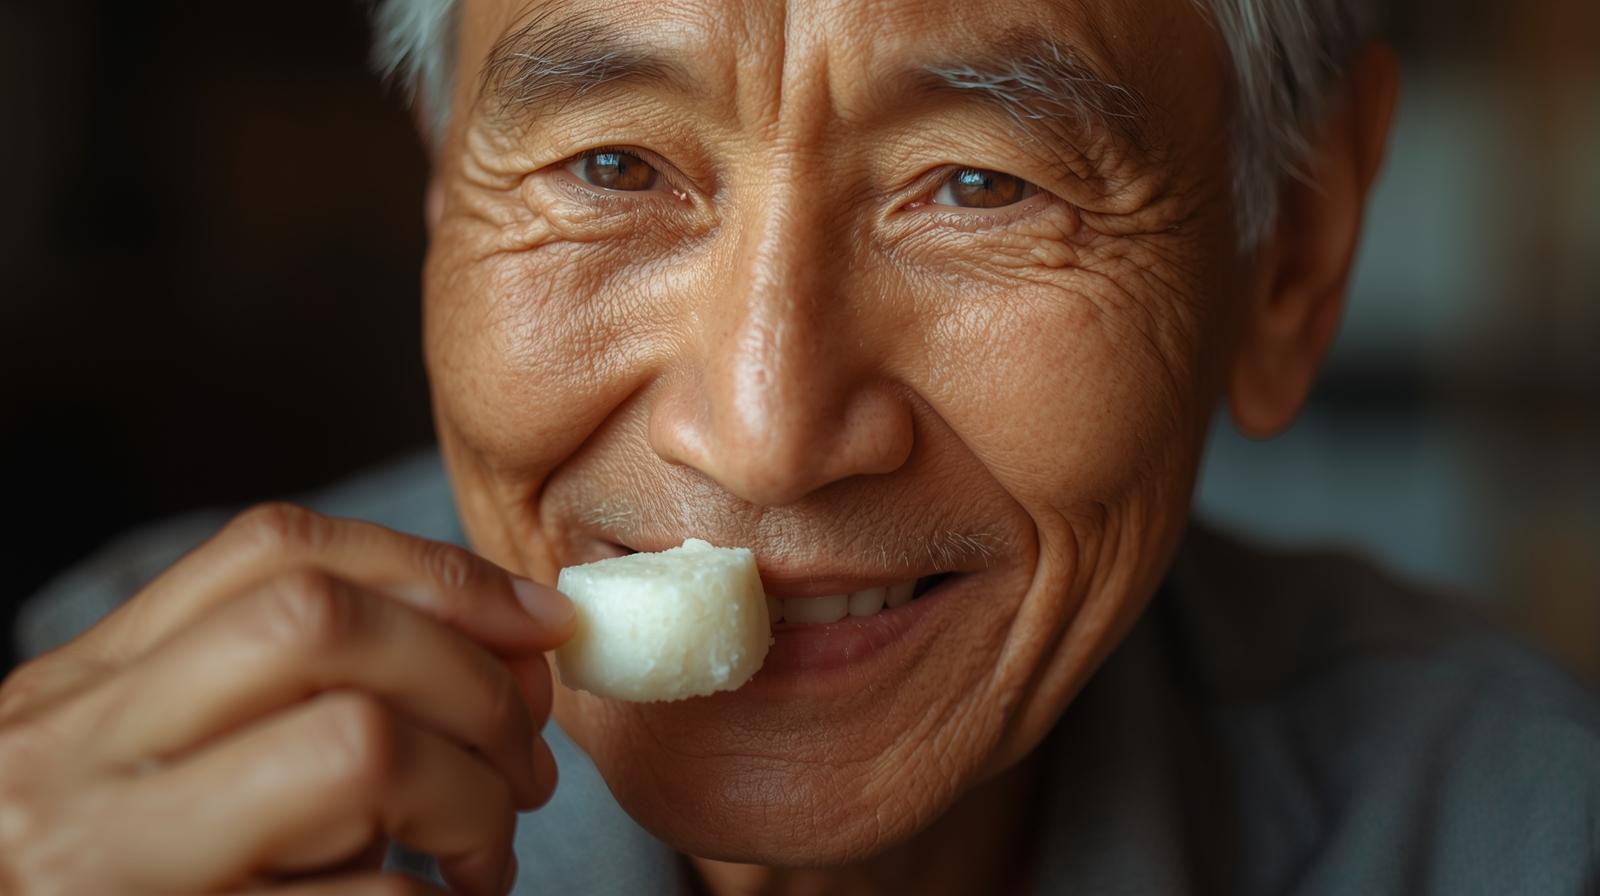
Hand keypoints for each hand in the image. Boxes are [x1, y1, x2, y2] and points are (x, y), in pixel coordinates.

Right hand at [0, 503, 574, 894]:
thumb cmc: (124, 882)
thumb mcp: (162, 765)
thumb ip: (293, 699)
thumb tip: (514, 661)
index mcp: (85, 685)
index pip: (276, 551)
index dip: (438, 571)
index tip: (537, 622)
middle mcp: (74, 753)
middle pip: (321, 624)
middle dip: (471, 678)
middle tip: (525, 759)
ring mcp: (107, 861)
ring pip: (356, 748)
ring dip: (470, 796)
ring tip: (483, 849)